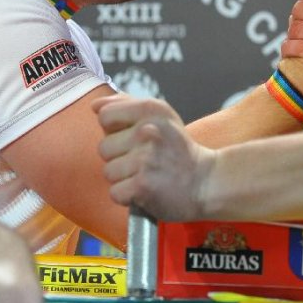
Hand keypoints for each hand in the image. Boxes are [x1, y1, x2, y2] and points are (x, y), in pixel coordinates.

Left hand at [92, 94, 213, 220]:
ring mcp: (144, 159)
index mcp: (150, 110)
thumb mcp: (161, 117)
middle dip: (120, 157)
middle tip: (144, 161)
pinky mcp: (142, 186)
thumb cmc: (178, 150)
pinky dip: (128, 196)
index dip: (115, 130)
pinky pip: (115, 192)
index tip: (134, 138)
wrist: (206, 183)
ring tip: (146, 175)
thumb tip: (95, 105)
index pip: (105, 115)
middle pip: (103, 147)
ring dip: (124, 178)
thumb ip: (127, 105)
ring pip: (108, 172)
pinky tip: (145, 190)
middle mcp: (147, 131)